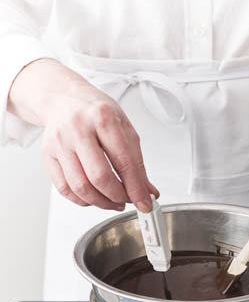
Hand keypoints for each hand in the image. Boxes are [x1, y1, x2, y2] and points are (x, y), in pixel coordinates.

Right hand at [8, 59, 158, 210]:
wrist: (64, 98)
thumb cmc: (96, 112)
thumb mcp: (124, 129)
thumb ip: (137, 162)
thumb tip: (148, 191)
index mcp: (103, 118)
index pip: (123, 162)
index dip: (136, 189)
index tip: (144, 203)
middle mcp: (78, 128)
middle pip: (99, 177)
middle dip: (117, 197)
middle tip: (126, 201)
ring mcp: (60, 142)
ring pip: (80, 187)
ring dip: (100, 202)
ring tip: (112, 202)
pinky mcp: (47, 154)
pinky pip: (64, 188)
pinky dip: (82, 200)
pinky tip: (93, 197)